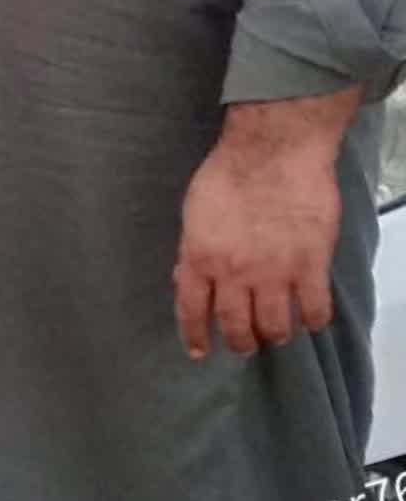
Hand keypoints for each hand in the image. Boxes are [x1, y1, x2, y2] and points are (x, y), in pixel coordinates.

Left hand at [173, 96, 353, 358]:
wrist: (274, 148)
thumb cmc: (229, 171)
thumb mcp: (194, 210)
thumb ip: (193, 249)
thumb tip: (187, 278)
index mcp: (200, 257)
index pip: (192, 311)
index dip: (195, 336)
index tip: (200, 351)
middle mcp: (235, 274)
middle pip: (237, 327)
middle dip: (241, 342)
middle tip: (246, 343)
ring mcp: (275, 273)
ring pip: (276, 328)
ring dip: (275, 335)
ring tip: (277, 331)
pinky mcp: (311, 266)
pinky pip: (315, 311)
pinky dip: (313, 321)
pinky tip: (310, 317)